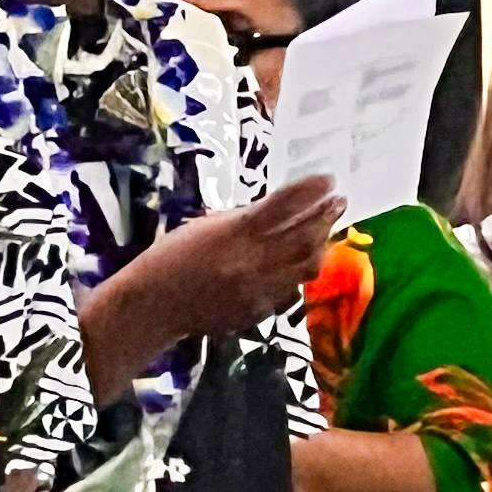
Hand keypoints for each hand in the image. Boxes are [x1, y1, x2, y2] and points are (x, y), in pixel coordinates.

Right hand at [122, 179, 342, 344]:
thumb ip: (244, 219)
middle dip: (326, 217)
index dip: (311, 191)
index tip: (329, 180)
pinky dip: (298, 274)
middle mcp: (252, 261)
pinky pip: (291, 290)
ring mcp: (260, 289)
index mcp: (234, 234)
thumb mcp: (203, 227)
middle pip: (306, 236)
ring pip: (308, 266)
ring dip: (320, 246)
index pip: (284, 205)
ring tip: (324, 233)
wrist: (152, 306)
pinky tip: (298, 264)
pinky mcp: (260, 311)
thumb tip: (280, 208)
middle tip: (338, 203)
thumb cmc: (170, 258)